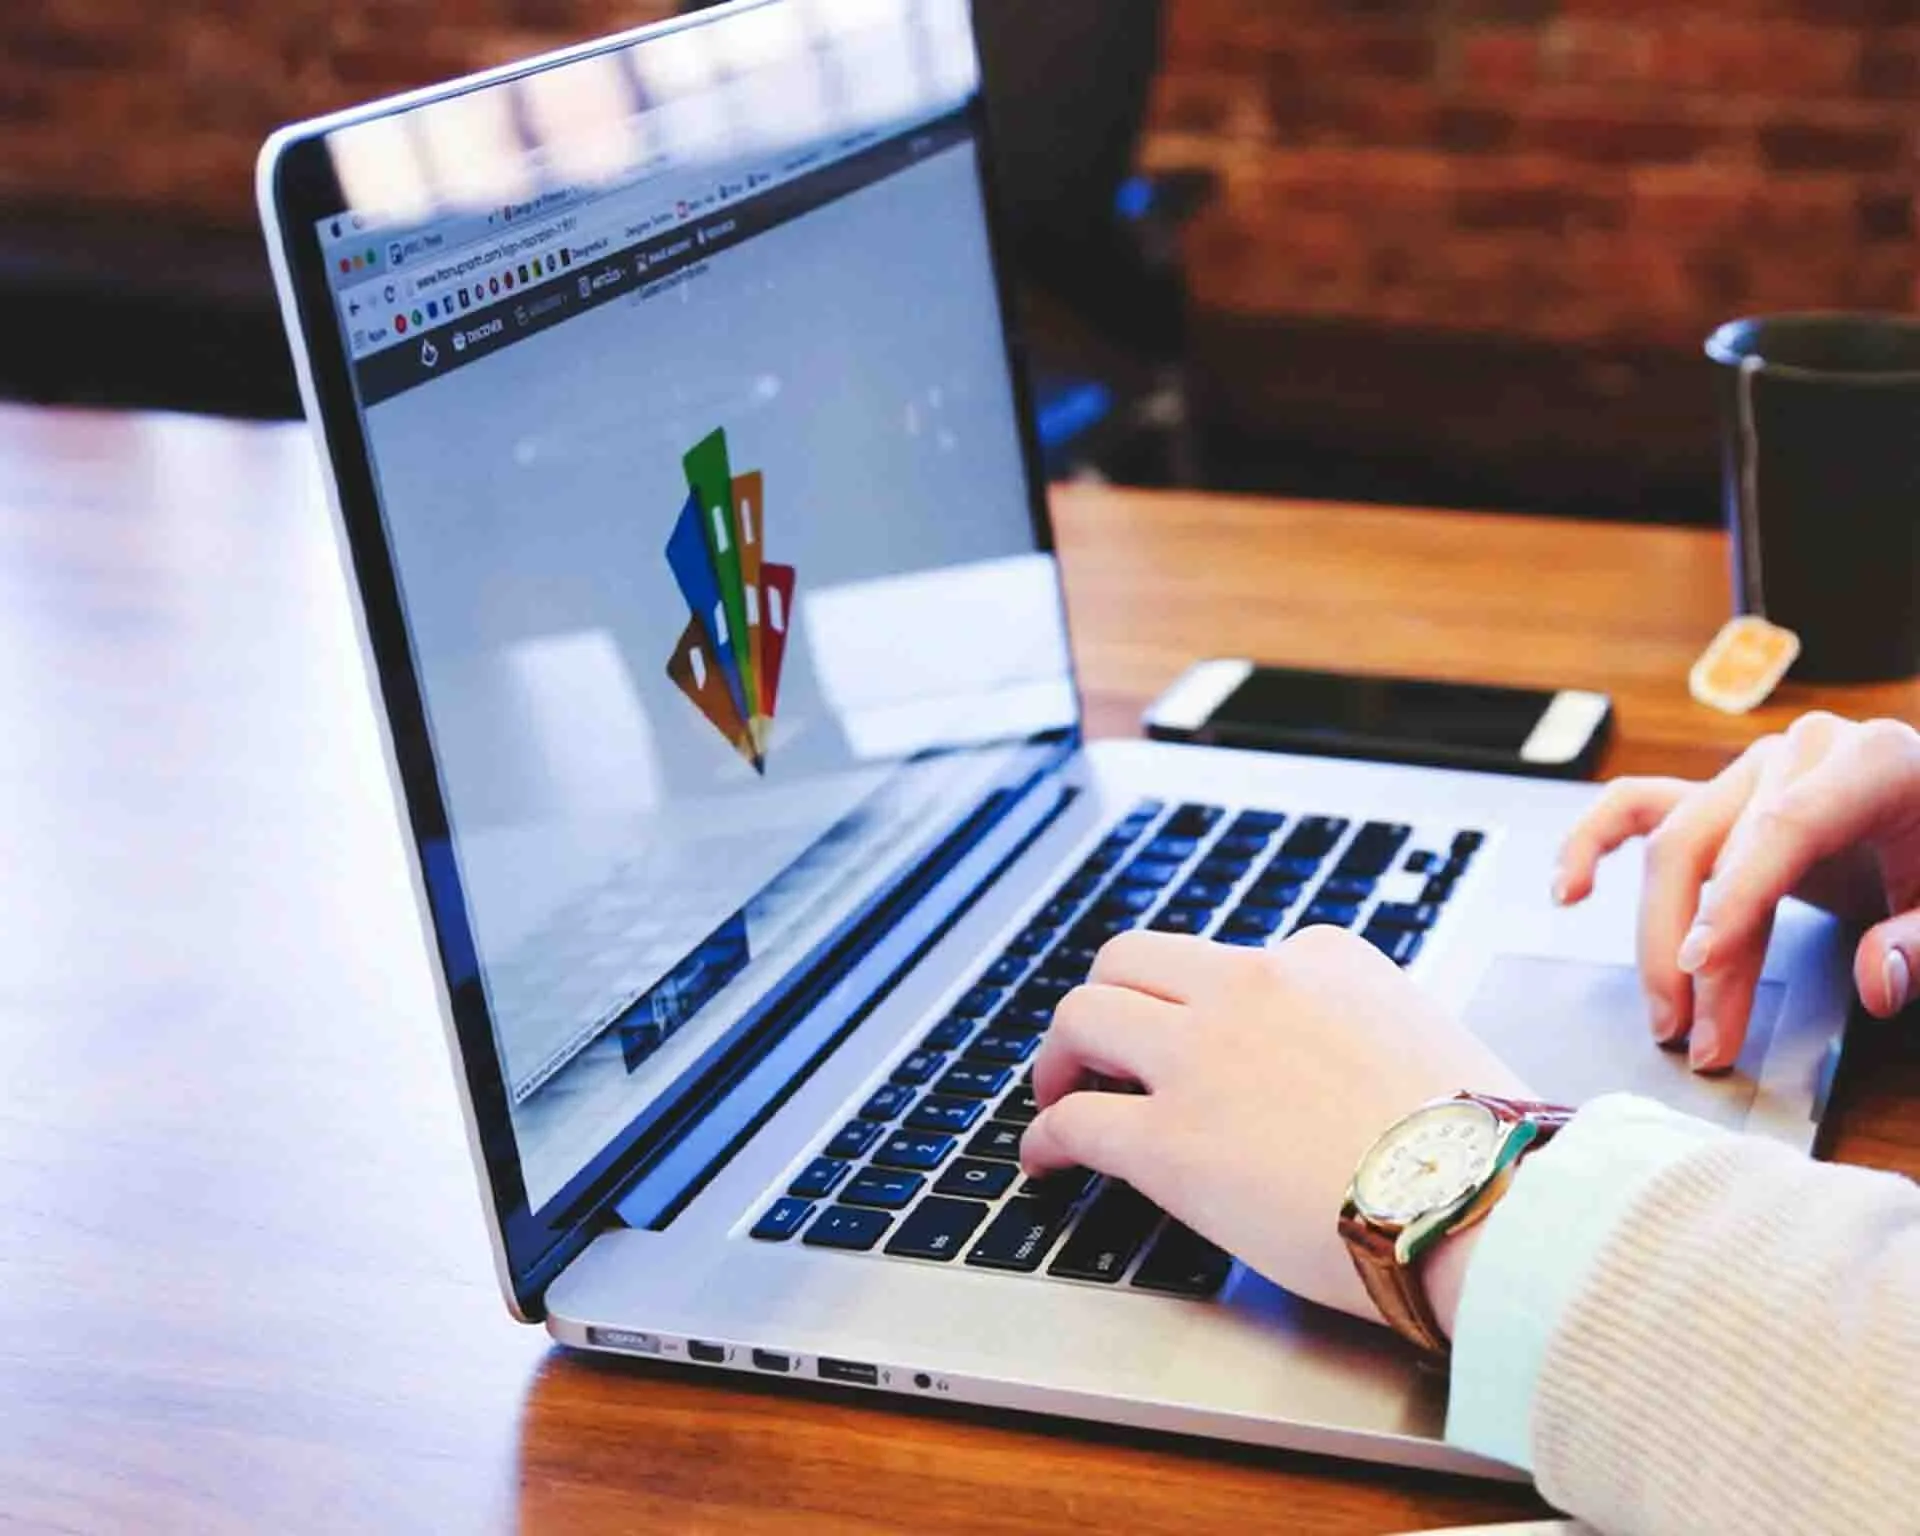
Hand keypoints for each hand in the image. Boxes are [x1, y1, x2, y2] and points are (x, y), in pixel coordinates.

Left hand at [1019, 927, 1528, 1328]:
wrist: (1486, 1203)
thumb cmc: (1484, 1145)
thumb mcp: (1429, 1039)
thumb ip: (1367, 1032)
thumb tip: (1352, 1072)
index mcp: (1320, 958)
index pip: (1230, 962)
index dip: (1200, 1007)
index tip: (1193, 1042)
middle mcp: (1250, 986)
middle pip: (1129, 961)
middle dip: (1104, 1003)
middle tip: (1093, 1052)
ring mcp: (1201, 1058)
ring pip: (1084, 1017)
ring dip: (1059, 1057)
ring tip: (1056, 1095)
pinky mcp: (1168, 1140)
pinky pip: (1075, 1121)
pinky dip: (1045, 1137)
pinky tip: (1046, 1161)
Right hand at [1555, 712, 1919, 1071]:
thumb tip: (1876, 981)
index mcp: (1869, 760)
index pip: (1782, 830)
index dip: (1737, 901)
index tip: (1704, 969)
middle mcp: (1799, 753)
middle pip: (1711, 846)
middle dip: (1694, 951)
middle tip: (1699, 1039)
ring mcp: (1752, 771)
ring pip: (1670, 844)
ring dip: (1654, 935)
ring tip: (1666, 1016)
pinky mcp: (1722, 796)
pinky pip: (1638, 807)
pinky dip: (1593, 842)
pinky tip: (1570, 891)